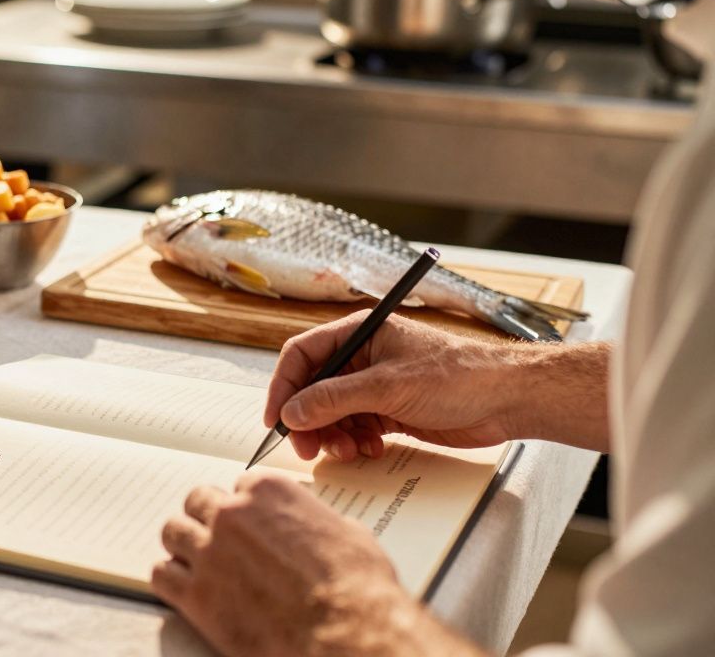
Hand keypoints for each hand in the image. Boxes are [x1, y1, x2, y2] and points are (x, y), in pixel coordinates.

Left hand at [153, 472, 477, 656]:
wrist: (346, 632)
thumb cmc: (357, 586)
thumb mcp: (347, 533)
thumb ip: (313, 520)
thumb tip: (312, 527)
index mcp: (268, 491)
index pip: (240, 485)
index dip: (246, 507)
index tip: (250, 522)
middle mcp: (232, 514)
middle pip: (199, 501)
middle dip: (208, 518)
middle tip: (219, 539)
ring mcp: (209, 552)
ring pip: (173, 532)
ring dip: (184, 544)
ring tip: (197, 561)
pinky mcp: (195, 594)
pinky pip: (161, 574)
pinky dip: (170, 579)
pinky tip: (184, 588)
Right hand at [265, 313, 532, 461]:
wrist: (507, 400)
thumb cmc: (456, 376)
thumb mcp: (386, 386)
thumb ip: (334, 399)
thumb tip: (291, 413)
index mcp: (360, 333)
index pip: (303, 354)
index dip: (284, 386)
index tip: (276, 419)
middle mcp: (363, 357)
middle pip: (314, 388)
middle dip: (308, 420)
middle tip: (308, 449)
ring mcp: (376, 385)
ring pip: (333, 413)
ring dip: (333, 435)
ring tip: (348, 450)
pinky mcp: (391, 411)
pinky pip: (356, 427)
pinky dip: (356, 442)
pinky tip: (371, 449)